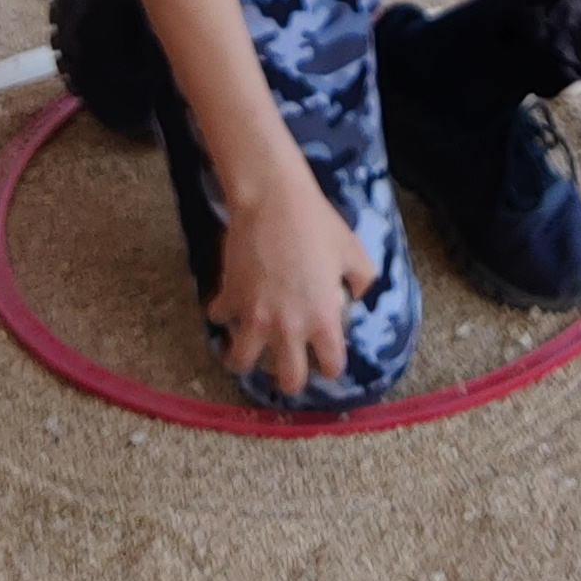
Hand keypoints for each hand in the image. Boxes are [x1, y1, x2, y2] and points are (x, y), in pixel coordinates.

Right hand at [206, 152, 378, 404]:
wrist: (274, 199)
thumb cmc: (317, 223)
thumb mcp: (353, 250)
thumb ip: (361, 280)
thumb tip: (358, 295)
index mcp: (323, 320)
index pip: (332, 367)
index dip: (331, 365)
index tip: (327, 358)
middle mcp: (289, 328)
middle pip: (288, 381)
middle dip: (289, 379)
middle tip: (287, 365)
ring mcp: (255, 316)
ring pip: (241, 363)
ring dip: (244, 358)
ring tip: (247, 349)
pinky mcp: (229, 297)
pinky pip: (219, 319)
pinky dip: (222, 315)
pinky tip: (229, 305)